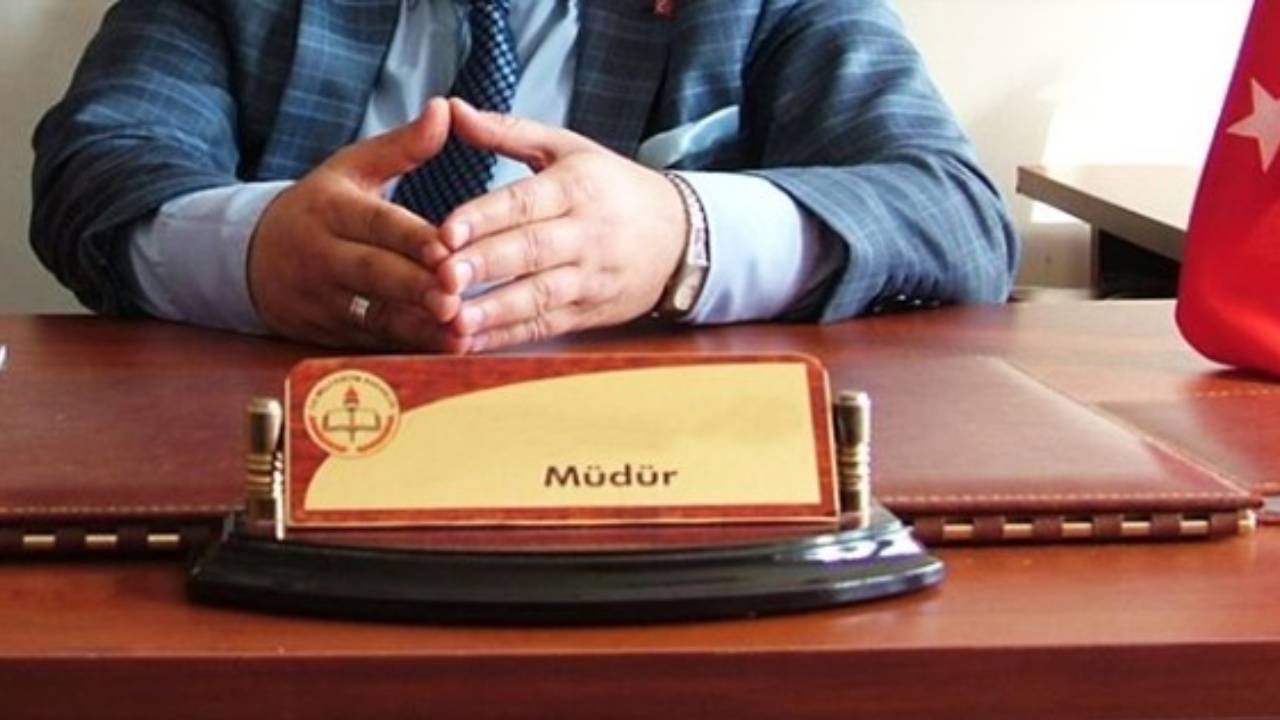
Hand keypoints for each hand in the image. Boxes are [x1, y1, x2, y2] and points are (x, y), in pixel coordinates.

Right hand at [247, 98, 463, 351]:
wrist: (250, 257)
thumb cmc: (321, 207)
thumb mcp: (352, 168)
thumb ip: (403, 146)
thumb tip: (445, 108)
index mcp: (331, 209)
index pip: (377, 224)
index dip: (413, 239)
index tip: (449, 249)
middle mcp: (322, 256)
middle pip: (373, 274)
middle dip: (414, 288)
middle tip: (454, 299)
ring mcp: (321, 301)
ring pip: (372, 318)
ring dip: (418, 329)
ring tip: (458, 336)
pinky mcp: (326, 335)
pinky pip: (370, 346)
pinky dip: (406, 352)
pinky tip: (443, 354)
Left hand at [429, 99, 687, 352]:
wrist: (683, 236)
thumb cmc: (614, 187)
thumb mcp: (569, 148)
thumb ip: (507, 131)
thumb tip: (452, 109)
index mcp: (577, 187)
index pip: (525, 203)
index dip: (484, 218)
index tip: (446, 232)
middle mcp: (586, 234)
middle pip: (531, 251)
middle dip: (485, 265)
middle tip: (442, 277)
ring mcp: (590, 277)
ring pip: (539, 295)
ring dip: (495, 311)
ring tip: (453, 319)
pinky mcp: (589, 312)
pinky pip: (545, 326)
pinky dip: (507, 337)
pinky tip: (471, 343)